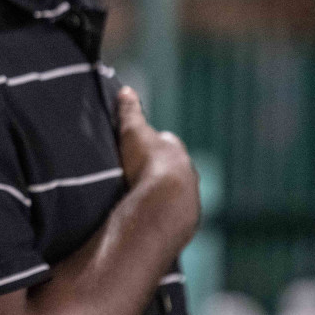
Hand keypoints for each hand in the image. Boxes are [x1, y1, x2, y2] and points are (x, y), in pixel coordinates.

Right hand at [115, 87, 199, 244]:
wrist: (162, 205)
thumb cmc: (148, 163)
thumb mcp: (133, 132)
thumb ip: (130, 112)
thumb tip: (126, 90)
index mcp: (176, 151)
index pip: (166, 142)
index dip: (153, 143)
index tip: (139, 147)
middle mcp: (188, 175)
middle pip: (174, 170)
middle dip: (160, 171)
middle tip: (137, 175)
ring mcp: (189, 201)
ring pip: (176, 195)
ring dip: (161, 196)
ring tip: (138, 201)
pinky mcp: (184, 225)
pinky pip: (171, 218)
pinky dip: (160, 217)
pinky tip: (144, 220)